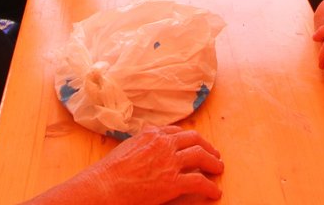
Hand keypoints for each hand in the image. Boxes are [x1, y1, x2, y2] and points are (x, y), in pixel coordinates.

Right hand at [86, 126, 222, 203]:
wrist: (105, 185)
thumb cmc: (110, 170)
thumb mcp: (127, 146)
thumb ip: (143, 142)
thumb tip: (150, 142)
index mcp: (152, 134)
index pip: (178, 132)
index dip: (190, 139)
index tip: (195, 144)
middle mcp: (164, 144)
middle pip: (194, 139)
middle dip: (207, 146)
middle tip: (214, 154)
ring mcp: (170, 162)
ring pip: (201, 156)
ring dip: (213, 162)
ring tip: (218, 168)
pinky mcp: (173, 182)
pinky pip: (199, 181)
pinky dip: (210, 187)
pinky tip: (214, 191)